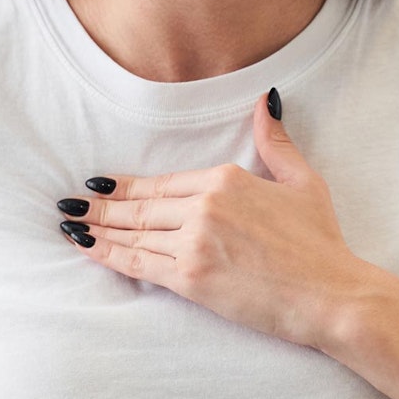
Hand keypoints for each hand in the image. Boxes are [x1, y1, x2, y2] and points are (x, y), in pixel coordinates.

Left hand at [58, 92, 373, 349]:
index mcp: (224, 180)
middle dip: (98, 208)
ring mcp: (194, 242)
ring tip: (68, 227)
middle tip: (67, 206)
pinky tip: (86, 249)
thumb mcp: (301, 182)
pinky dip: (108, 255)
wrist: (330, 295)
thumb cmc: (319, 243)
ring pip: (132, 234)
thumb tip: (265, 103)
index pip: (160, 185)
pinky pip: (138, 264)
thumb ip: (274, 143)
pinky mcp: (190, 278)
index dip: (123, 187)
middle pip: (138, 208)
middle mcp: (203, 206)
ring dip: (95, 230)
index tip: (97, 186)